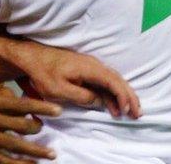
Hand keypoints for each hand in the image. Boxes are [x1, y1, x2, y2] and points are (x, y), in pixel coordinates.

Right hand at [0, 87, 57, 163]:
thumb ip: (10, 98)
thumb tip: (33, 109)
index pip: (21, 104)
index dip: (41, 107)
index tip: (59, 110)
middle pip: (18, 125)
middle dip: (37, 128)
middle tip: (47, 130)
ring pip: (12, 145)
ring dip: (34, 150)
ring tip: (51, 154)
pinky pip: (1, 160)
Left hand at [10, 40, 140, 118]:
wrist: (32, 57)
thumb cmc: (43, 73)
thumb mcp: (59, 90)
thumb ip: (81, 97)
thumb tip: (98, 101)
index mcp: (89, 68)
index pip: (113, 81)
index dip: (123, 96)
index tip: (128, 110)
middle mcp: (93, 65)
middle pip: (117, 80)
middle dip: (129, 96)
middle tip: (138, 113)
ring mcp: (90, 67)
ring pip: (112, 81)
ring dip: (122, 96)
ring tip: (129, 112)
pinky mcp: (85, 71)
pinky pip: (104, 82)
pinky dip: (111, 94)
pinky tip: (112, 106)